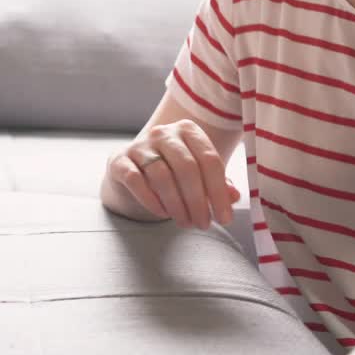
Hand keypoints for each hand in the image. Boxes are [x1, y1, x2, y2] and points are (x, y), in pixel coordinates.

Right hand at [107, 119, 240, 228]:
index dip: (219, 192)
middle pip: (187, 167)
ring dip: (177, 205)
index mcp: (189, 130)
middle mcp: (164, 133)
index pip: (209, 159)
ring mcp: (140, 145)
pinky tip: (163, 213)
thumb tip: (234, 196)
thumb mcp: (200, 176)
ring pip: (162, 176)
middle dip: (198, 201)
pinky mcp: (120, 161)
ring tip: (186, 223)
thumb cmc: (174, 174)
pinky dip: (152, 200)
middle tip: (203, 224)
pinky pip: (136, 181)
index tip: (225, 218)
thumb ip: (219, 184)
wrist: (134, 172)